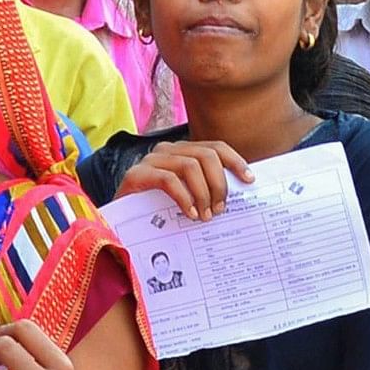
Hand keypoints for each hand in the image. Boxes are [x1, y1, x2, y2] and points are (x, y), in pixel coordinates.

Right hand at [114, 140, 249, 220]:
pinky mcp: (136, 174)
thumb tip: (238, 196)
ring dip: (203, 193)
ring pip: (190, 165)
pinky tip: (190, 214)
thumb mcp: (188, 197)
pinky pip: (168, 180)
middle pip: (206, 155)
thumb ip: (207, 190)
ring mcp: (151, 160)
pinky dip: (184, 197)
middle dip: (219, 183)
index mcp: (183, 152)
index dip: (235, 161)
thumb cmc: (159, 211)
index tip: (249, 180)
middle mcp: (167, 150)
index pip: (215, 147)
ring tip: (205, 216)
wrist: (120, 222)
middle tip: (221, 209)